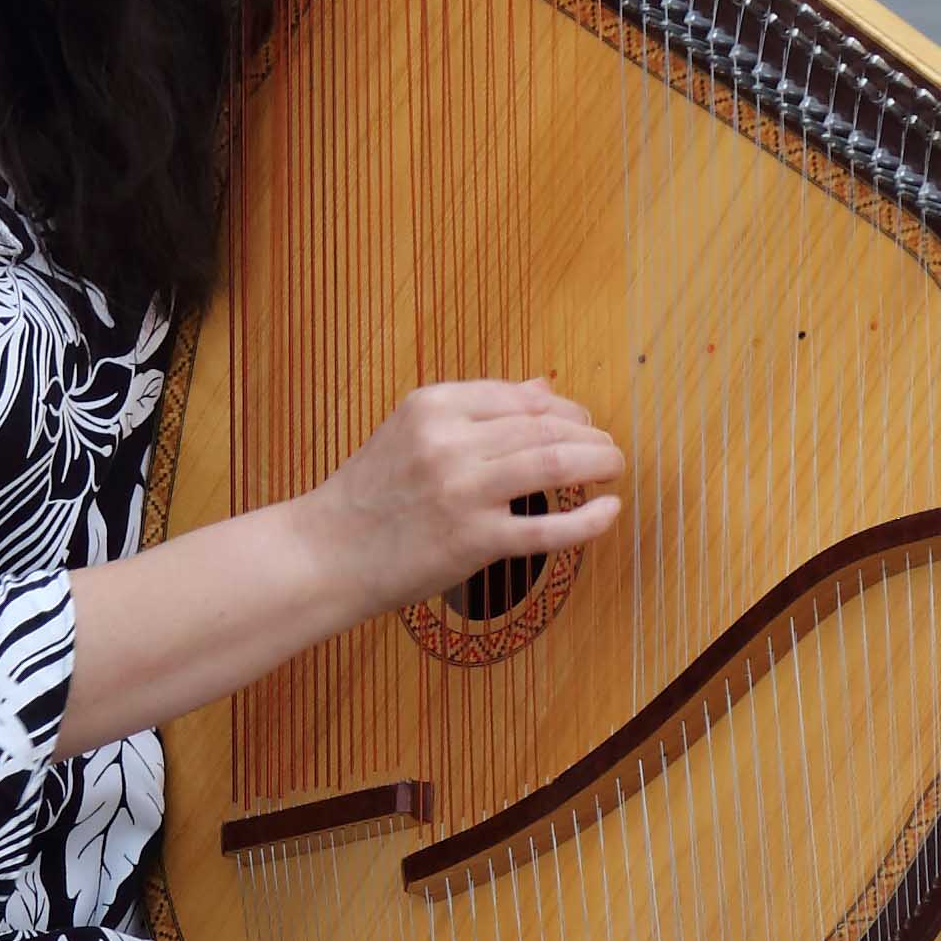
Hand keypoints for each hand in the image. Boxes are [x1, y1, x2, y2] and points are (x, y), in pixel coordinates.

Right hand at [305, 379, 622, 611]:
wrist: (326, 553)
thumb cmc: (371, 493)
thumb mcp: (411, 429)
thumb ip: (477, 407)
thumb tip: (544, 388)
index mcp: (432, 405)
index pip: (520, 396)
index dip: (565, 408)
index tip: (583, 422)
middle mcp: (448, 442)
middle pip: (544, 426)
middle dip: (589, 435)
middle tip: (608, 448)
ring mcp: (461, 492)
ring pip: (553, 464)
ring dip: (596, 463)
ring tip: (614, 467)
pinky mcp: (472, 541)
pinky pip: (547, 529)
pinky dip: (588, 521)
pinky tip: (609, 512)